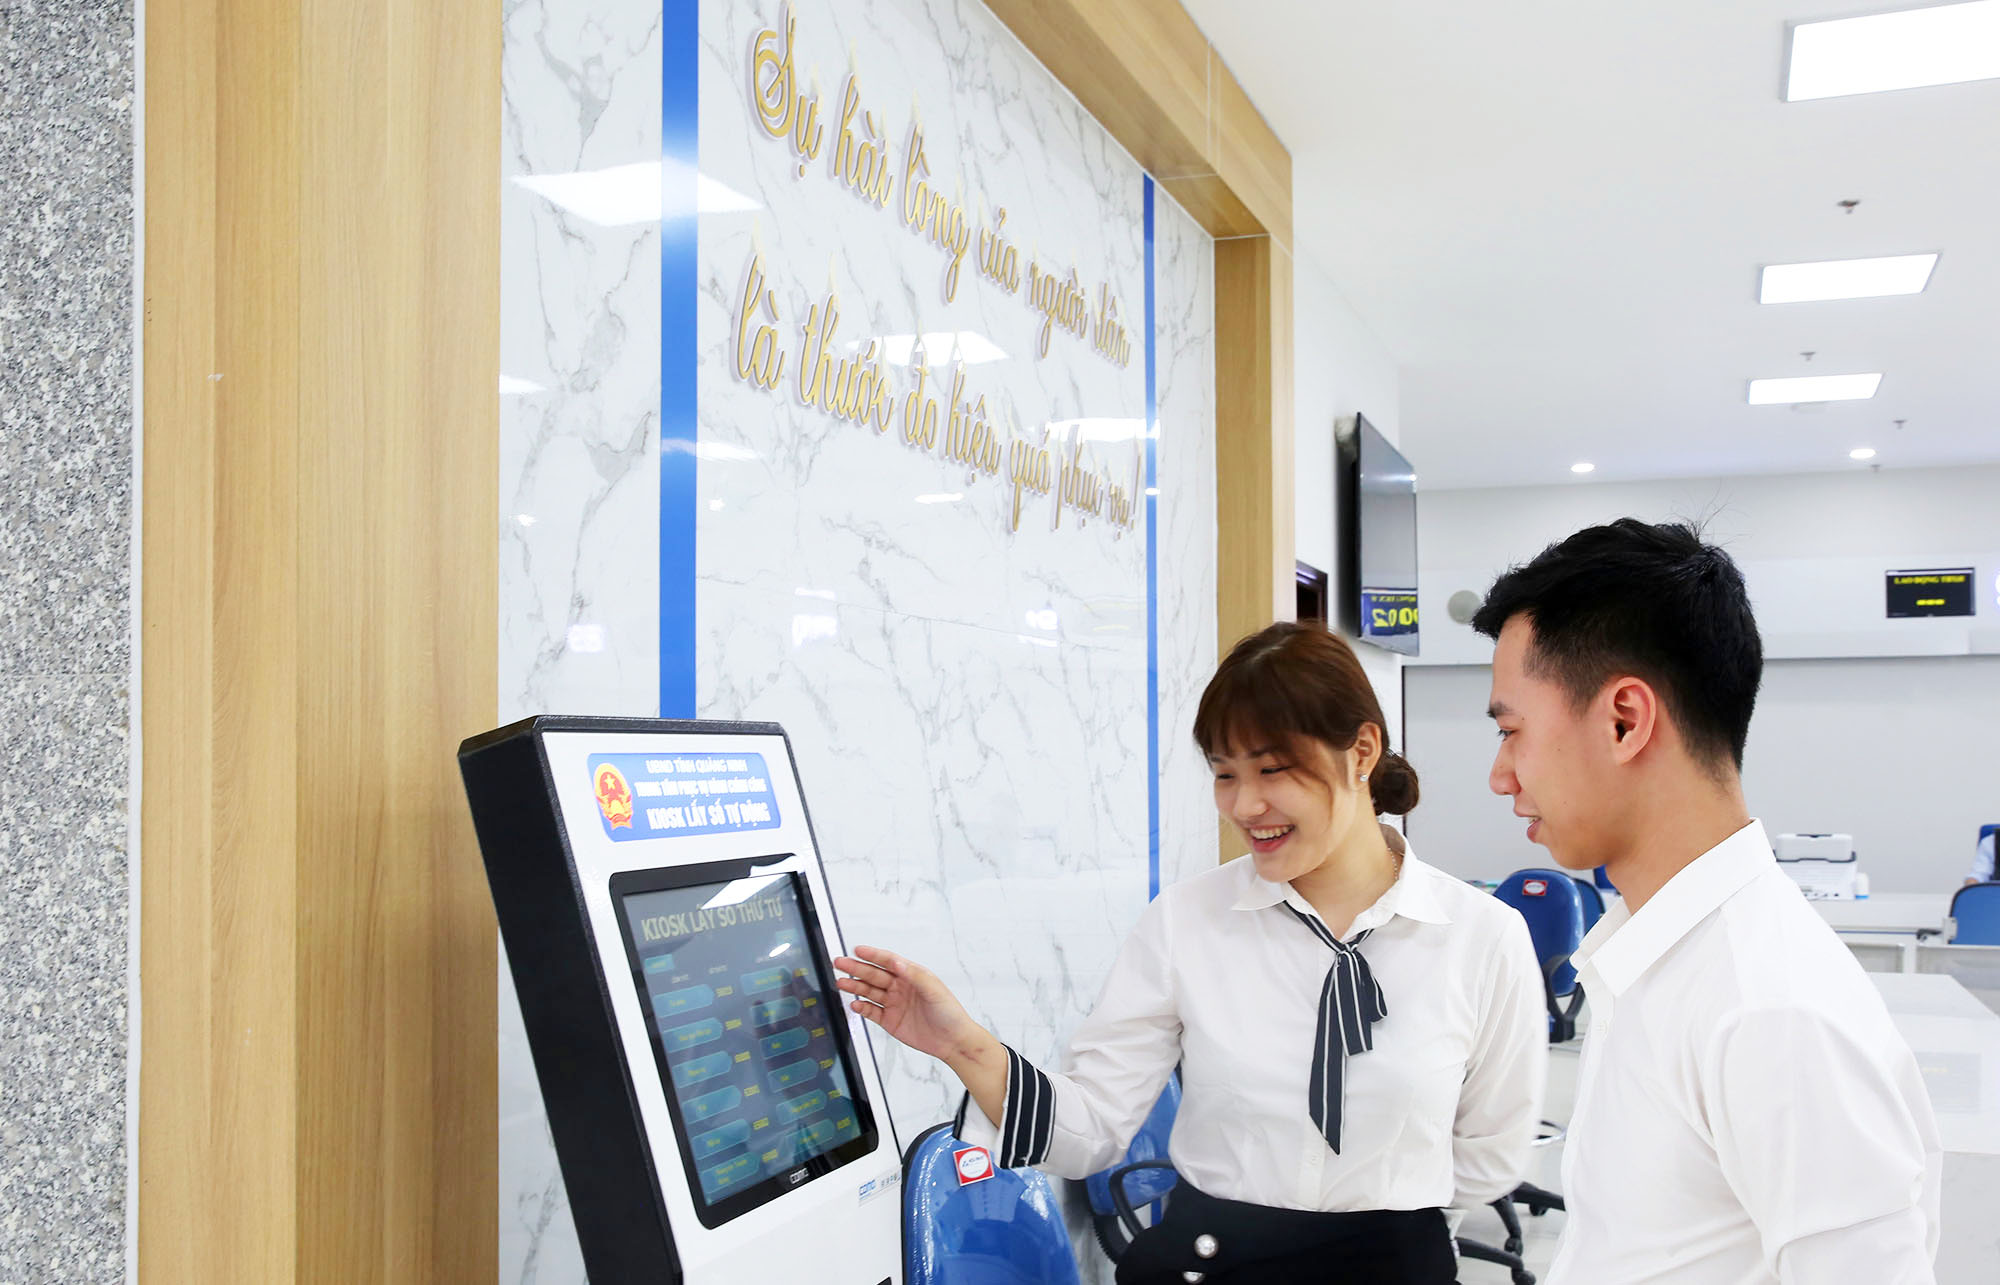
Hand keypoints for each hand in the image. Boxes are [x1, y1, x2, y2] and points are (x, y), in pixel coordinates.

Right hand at [833, 945, 992, 1064]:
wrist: (953, 1041)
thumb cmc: (949, 1013)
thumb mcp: (934, 989)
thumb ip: (914, 975)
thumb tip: (897, 962)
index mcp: (911, 976)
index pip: (888, 961)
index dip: (872, 955)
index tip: (857, 950)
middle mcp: (900, 988)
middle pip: (874, 975)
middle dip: (856, 968)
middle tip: (840, 963)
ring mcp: (894, 1004)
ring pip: (869, 992)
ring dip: (855, 986)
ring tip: (841, 982)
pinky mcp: (890, 1021)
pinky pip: (872, 1012)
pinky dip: (862, 1008)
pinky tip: (854, 1004)